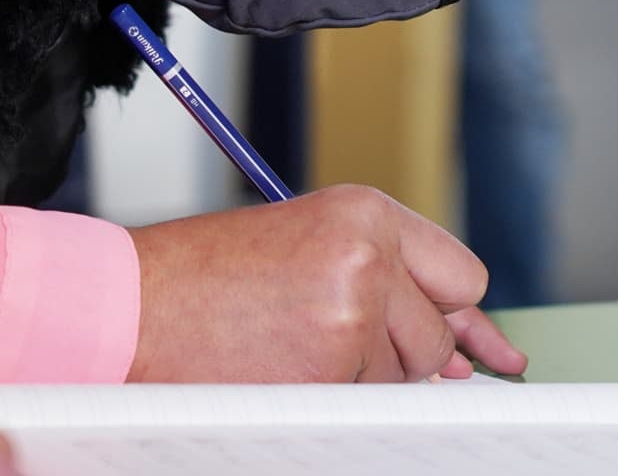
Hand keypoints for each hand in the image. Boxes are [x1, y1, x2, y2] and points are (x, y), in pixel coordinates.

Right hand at [127, 185, 528, 382]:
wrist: (125, 308)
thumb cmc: (207, 279)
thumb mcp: (308, 247)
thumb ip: (388, 282)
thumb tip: (461, 355)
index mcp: (369, 213)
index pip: (462, 275)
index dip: (464, 319)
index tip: (492, 354)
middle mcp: (371, 255)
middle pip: (438, 337)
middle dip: (404, 357)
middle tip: (337, 346)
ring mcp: (351, 314)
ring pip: (398, 377)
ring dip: (355, 379)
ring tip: (285, 345)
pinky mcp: (325, 369)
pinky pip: (358, 404)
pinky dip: (326, 401)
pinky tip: (277, 371)